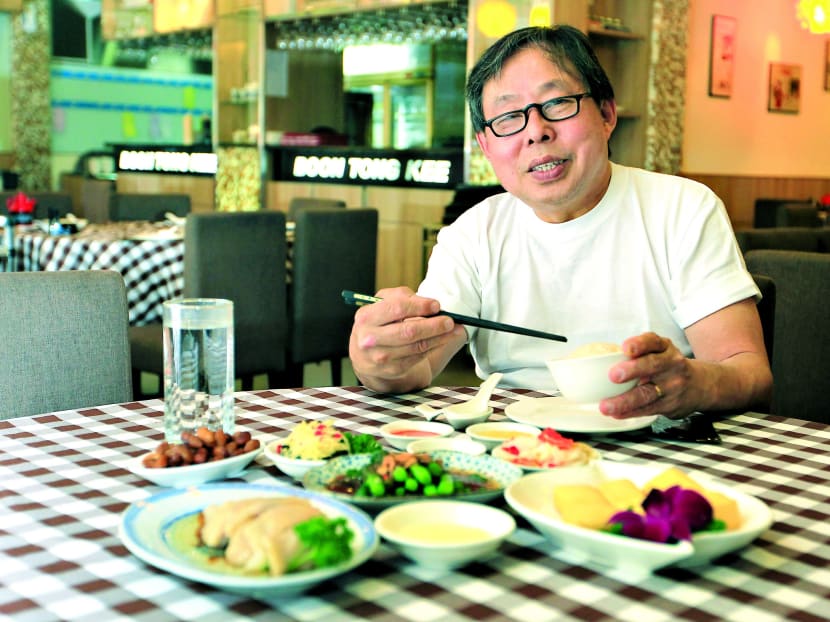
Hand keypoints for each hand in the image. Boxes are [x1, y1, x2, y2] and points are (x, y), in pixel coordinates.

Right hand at [348, 287, 466, 392]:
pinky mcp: (392, 370)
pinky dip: (434, 347)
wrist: (366, 355)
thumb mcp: (383, 303)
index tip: (436, 305)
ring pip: (416, 346)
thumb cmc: (379, 322)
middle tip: (449, 321)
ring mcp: (380, 357)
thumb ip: (403, 297)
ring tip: (453, 330)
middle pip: (408, 331)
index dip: (420, 306)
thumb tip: (428, 303)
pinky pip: (418, 357)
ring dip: (439, 338)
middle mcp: (370, 339)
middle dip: (433, 325)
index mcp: (366, 317)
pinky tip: (443, 340)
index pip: (397, 308)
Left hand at [598, 332, 693, 419]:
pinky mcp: (670, 404)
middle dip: (633, 370)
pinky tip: (617, 413)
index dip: (639, 344)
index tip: (625, 348)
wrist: (702, 385)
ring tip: (606, 406)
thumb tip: (602, 358)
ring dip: (624, 401)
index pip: (653, 342)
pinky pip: (647, 409)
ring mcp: (672, 386)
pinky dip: (630, 412)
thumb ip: (638, 351)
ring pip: (647, 393)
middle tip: (613, 375)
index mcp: (665, 348)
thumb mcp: (661, 350)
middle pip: (653, 366)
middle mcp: (672, 364)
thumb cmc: (670, 365)